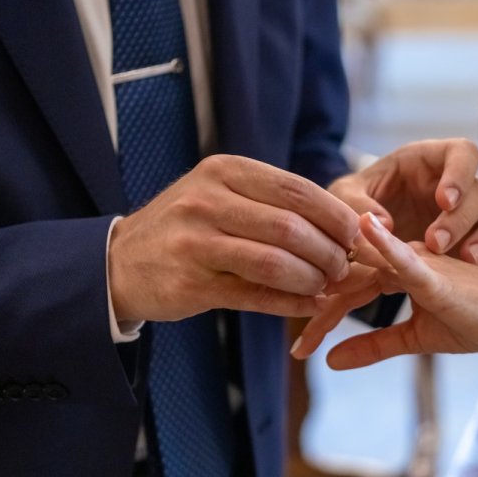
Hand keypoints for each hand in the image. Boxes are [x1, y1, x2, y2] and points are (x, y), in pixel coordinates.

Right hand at [108, 155, 358, 322]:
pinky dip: (290, 303)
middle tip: (344, 267)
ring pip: (276, 263)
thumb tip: (346, 224)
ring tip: (326, 286)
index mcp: (225, 171)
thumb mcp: (224, 194)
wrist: (121, 262)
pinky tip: (309, 305)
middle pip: (291, 228)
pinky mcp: (192, 285)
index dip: (336, 217)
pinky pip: (255, 296)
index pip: (298, 190)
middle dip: (329, 252)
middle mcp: (208, 201)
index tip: (356, 235)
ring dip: (312, 280)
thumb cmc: (189, 226)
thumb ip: (276, 203)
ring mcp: (196, 243)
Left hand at [292, 213, 477, 368]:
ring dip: (335, 293)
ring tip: (307, 323)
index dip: (322, 316)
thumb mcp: (415, 339)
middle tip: (297, 350)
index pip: (350, 288)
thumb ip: (375, 345)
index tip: (301, 349)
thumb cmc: (476, 322)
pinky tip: (362, 235)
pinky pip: (405, 260)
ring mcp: (420, 263)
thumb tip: (331, 360)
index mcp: (398, 270)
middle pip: (349, 279)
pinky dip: (383, 248)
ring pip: (367, 271)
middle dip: (319, 313)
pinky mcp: (437, 274)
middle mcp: (404, 260)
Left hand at [328, 139, 477, 266]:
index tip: (443, 201)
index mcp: (429, 161)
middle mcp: (457, 183)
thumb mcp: (345, 198)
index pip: (462, 153)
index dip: (459, 174)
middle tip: (435, 244)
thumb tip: (384, 225)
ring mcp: (473, 211)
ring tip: (466, 261)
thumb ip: (356, 204)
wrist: (365, 237)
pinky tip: (472, 271)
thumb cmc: (356, 205)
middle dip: (461, 218)